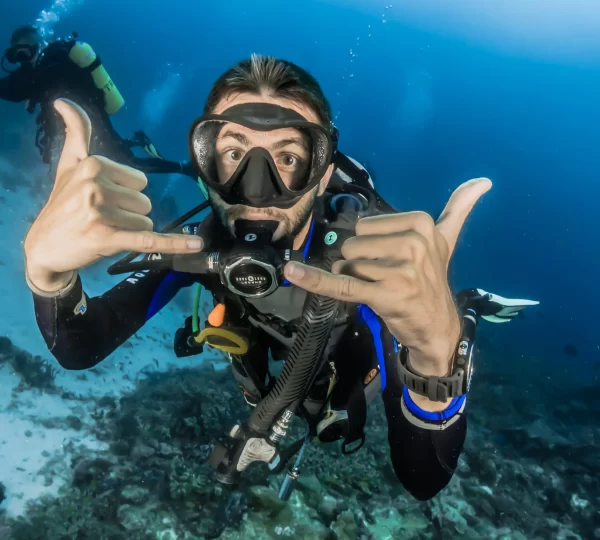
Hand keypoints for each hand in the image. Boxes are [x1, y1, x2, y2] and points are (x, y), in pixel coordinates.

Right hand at [24, 99, 203, 292]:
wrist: (43, 246)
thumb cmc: (61, 204)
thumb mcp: (68, 165)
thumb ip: (76, 133)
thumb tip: (64, 100)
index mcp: (93, 164)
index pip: (140, 181)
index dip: (125, 194)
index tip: (100, 200)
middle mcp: (96, 185)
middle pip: (145, 202)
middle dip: (129, 214)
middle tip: (101, 219)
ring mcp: (101, 212)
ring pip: (145, 222)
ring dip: (130, 231)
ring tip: (103, 231)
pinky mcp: (107, 238)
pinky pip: (150, 240)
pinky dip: (175, 244)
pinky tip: (197, 245)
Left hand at [284, 178, 491, 379]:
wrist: (438, 327)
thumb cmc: (432, 282)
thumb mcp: (447, 242)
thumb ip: (458, 209)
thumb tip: (483, 180)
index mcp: (422, 223)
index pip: (364, 226)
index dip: (370, 247)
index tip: (394, 261)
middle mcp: (413, 242)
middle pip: (352, 244)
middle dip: (360, 264)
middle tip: (385, 279)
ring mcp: (400, 269)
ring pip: (346, 265)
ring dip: (354, 280)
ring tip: (380, 290)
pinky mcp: (384, 294)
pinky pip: (340, 284)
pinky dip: (314, 280)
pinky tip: (293, 272)